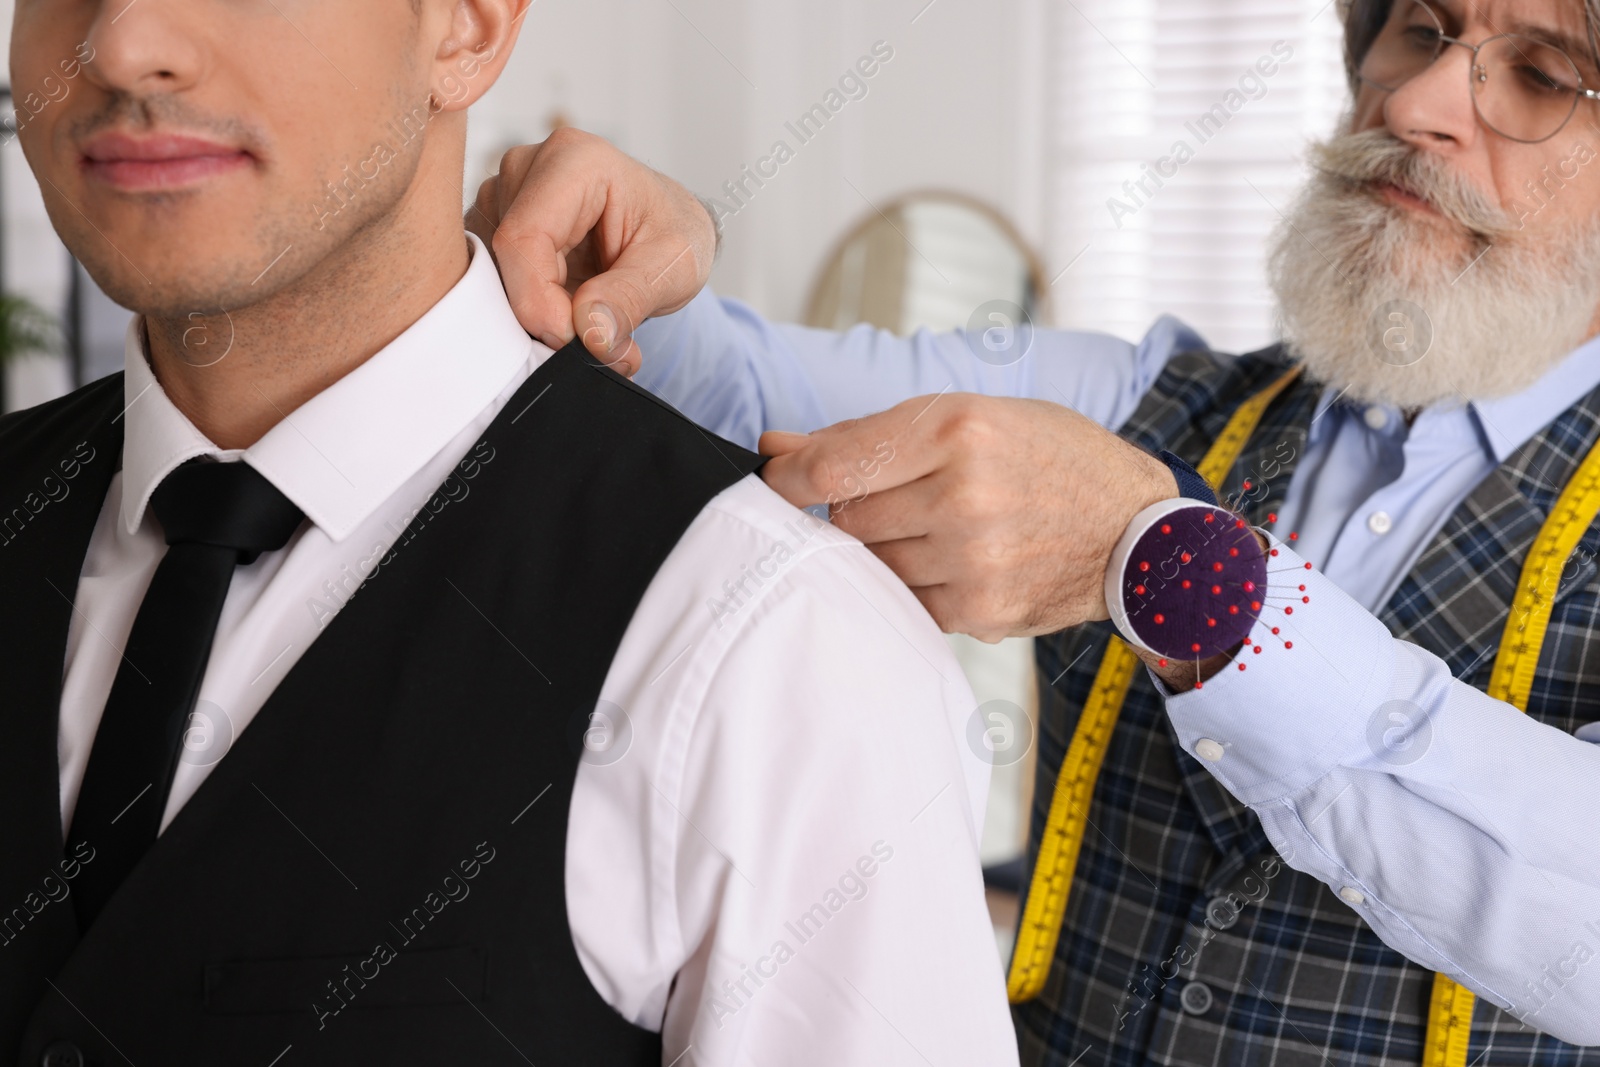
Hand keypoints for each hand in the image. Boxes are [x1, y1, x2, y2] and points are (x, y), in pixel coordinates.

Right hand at [466, 128, 715, 376]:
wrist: (666, 228)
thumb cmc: (672, 233)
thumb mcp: (674, 267)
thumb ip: (631, 297)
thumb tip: (589, 332)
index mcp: (573, 161)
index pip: (524, 238)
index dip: (539, 302)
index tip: (574, 340)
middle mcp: (527, 169)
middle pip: (503, 259)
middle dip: (543, 316)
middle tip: (595, 345)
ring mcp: (504, 196)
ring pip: (493, 276)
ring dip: (538, 318)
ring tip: (592, 326)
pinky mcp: (495, 225)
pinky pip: (493, 281)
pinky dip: (529, 312)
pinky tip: (570, 314)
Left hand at [759, 395, 1177, 641]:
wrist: (1138, 531)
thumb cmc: (1052, 459)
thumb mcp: (970, 417)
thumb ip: (867, 435)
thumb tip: (776, 449)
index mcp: (957, 429)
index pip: (833, 465)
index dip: (787, 477)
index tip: (775, 480)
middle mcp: (964, 496)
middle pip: (846, 517)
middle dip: (850, 509)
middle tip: (889, 498)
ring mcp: (973, 560)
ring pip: (870, 564)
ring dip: (881, 549)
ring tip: (930, 528)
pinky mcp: (980, 612)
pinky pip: (905, 602)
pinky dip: (912, 585)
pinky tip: (950, 562)